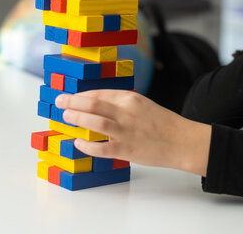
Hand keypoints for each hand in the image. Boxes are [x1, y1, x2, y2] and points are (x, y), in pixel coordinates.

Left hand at [55, 90, 211, 175]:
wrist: (182, 141)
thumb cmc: (163, 124)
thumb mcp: (144, 105)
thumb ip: (123, 105)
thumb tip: (99, 107)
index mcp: (131, 98)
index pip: (100, 92)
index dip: (82, 94)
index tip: (71, 96)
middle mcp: (127, 112)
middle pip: (93, 103)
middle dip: (73, 101)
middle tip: (60, 102)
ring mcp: (126, 131)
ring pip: (95, 121)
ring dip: (77, 118)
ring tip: (66, 117)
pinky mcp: (126, 149)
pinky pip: (101, 147)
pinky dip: (87, 145)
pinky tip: (78, 142)